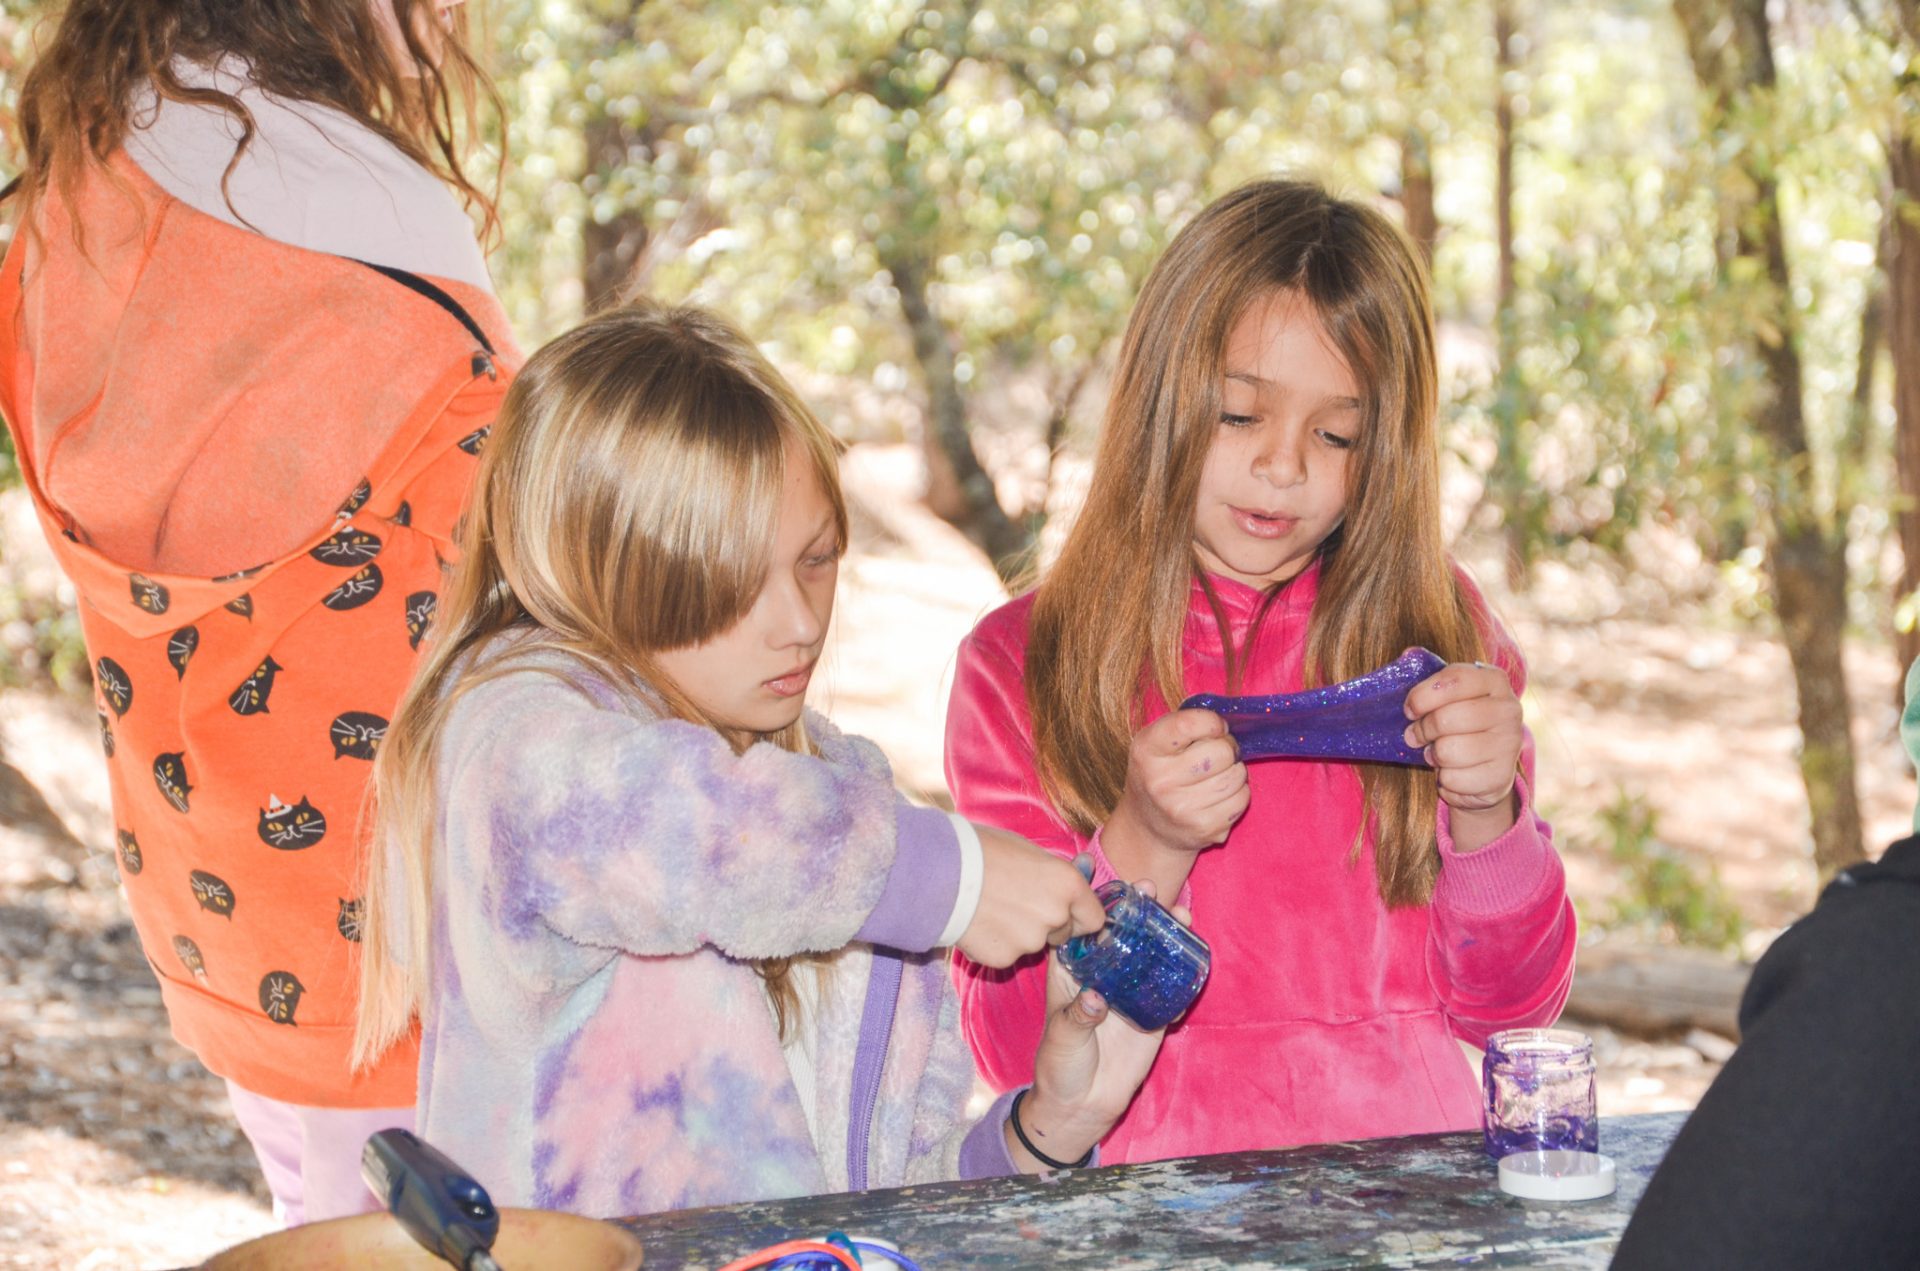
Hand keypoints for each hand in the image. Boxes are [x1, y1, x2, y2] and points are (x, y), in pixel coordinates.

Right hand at [957, 826, 1107, 968]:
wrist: (940, 871)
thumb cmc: (983, 850)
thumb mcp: (1028, 851)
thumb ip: (1053, 874)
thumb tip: (1073, 878)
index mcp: (1068, 885)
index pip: (1095, 919)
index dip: (1080, 917)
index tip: (1067, 913)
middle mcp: (1056, 916)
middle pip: (1063, 933)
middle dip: (1047, 925)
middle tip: (1017, 904)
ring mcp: (1030, 941)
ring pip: (1032, 944)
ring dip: (1018, 933)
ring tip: (990, 909)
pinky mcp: (1004, 958)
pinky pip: (1006, 954)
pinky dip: (996, 943)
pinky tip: (978, 923)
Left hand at [1007, 880, 1186, 1170]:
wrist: (1083, 1105)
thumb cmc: (1060, 1065)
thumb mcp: (1061, 1038)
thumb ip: (1077, 1017)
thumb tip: (1097, 1000)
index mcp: (1072, 972)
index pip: (1078, 927)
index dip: (1086, 898)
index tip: (1092, 867)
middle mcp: (1103, 975)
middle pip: (1121, 932)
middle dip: (1136, 906)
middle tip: (1150, 887)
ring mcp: (1130, 992)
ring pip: (1150, 953)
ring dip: (1165, 930)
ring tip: (1180, 911)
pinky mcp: (1153, 1014)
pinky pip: (1172, 987)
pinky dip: (1184, 970)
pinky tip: (1193, 952)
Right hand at [1110, 709, 1248, 855]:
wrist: (1148, 827)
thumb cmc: (1160, 773)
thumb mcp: (1157, 743)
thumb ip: (1186, 725)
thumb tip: (1225, 723)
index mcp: (1146, 750)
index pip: (1188, 724)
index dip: (1213, 722)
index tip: (1215, 727)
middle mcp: (1160, 780)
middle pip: (1222, 751)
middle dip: (1227, 748)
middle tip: (1217, 755)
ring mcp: (1182, 808)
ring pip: (1237, 775)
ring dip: (1234, 772)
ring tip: (1216, 776)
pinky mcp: (1204, 828)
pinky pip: (1242, 799)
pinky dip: (1238, 794)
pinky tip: (1219, 796)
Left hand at [1403, 660, 1521, 834]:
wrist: (1487, 766)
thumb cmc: (1458, 722)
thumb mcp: (1447, 695)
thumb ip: (1429, 677)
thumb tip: (1407, 654)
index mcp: (1494, 680)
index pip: (1454, 680)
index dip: (1423, 696)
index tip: (1409, 709)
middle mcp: (1509, 709)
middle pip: (1447, 718)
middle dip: (1422, 729)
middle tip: (1415, 735)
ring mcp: (1510, 744)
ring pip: (1448, 751)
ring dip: (1434, 755)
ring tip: (1436, 753)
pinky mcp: (1503, 776)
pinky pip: (1455, 779)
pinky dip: (1445, 779)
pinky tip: (1453, 772)